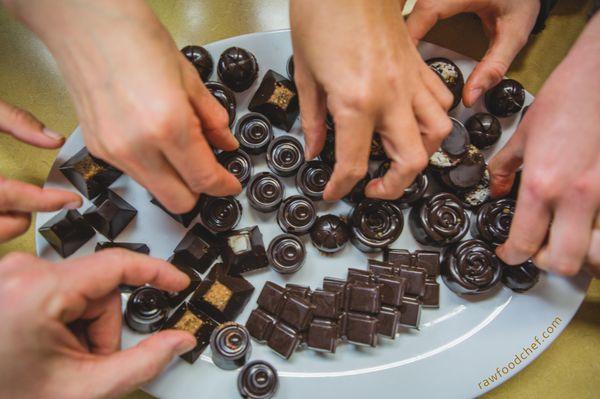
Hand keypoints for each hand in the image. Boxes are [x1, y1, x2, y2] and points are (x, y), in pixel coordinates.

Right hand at [0, 99, 81, 241]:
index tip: (71, 200)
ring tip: (15, 206)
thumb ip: (14, 120)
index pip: (7, 195)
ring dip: (6, 225)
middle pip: (0, 227)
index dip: (44, 200)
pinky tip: (3, 209)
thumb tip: (52, 138)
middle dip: (22, 218)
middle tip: (38, 201)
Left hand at [0, 250, 195, 398]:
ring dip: (87, 325)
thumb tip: (178, 340)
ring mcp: (16, 273)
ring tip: (64, 355)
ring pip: (85, 290)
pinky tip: (51, 344)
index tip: (177, 281)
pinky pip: (65, 289)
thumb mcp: (84, 387)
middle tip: (87, 358)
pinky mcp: (15, 280)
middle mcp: (23, 271)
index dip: (156, 273)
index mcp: (37, 290)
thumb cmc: (8, 396)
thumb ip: (143, 362)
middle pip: (101, 287)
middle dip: (104, 325)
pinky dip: (70, 319)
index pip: (117, 265)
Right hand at [6, 0, 240, 213]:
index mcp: (168, 126)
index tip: (230, 183)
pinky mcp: (97, 148)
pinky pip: (134, 174)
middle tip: (209, 171)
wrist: (83, 21)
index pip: (204, 179)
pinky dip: (152, 166)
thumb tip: (225, 143)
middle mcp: (137, 147)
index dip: (223, 185)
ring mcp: (114, 151)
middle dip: (199, 191)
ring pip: (155, 191)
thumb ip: (212, 118)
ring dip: (174, 180)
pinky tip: (155, 140)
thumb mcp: (188, 76)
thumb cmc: (132, 36)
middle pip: (179, 202)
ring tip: (180, 147)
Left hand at [290, 0, 452, 200]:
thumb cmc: (321, 11)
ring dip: (421, 155)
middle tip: (374, 188)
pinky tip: (412, 119)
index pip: (353, 164)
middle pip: (411, 162)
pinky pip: (441, 100)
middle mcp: (390, 96)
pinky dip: (433, 118)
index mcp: (355, 101)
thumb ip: (313, 118)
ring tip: (398, 157)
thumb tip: (315, 148)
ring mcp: (410, 81)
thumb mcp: (305, 73)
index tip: (333, 192)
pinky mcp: (418, 65)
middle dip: (393, 187)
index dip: (340, 187)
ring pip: (438, 134)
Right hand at [406, 0, 539, 105]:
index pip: (429, 9)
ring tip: (404, 59)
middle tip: (402, 69)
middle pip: (413, 9)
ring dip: (404, 33)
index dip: (411, 35)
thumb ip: (493, 66)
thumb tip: (470, 96)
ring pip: (409, 6)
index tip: (404, 63)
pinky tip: (409, 44)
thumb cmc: (521, 0)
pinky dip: (410, 26)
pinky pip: (416, 6)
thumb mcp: (514, 35)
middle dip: (402, 39)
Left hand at [489, 15, 599, 275]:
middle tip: (535, 248)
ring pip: (595, 252)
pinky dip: (595, 231)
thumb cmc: (567, 97)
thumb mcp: (523, 133)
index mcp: (543, 184)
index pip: (524, 243)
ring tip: (565, 236)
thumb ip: (505, 167)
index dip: (510, 255)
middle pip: (562, 262)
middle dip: (545, 262)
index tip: (507, 251)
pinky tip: (586, 218)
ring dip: (577, 252)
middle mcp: (576, 196)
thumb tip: (497, 188)